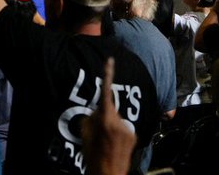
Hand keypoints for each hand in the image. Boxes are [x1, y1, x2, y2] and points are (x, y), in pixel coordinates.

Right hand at [82, 57, 136, 174]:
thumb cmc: (93, 158)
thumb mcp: (84, 137)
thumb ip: (90, 119)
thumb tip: (97, 110)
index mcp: (106, 120)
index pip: (106, 93)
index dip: (108, 75)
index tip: (110, 61)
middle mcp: (120, 122)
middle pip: (110, 109)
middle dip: (104, 115)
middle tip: (97, 133)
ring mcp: (128, 129)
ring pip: (117, 119)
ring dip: (112, 126)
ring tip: (106, 143)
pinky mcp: (134, 136)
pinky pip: (123, 128)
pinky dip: (118, 133)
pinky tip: (114, 145)